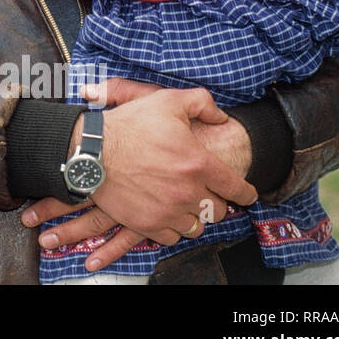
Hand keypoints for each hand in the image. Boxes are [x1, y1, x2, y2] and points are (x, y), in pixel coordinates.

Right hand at [23, 79, 255, 271]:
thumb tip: (222, 117)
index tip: (247, 195)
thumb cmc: (128, 125)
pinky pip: (173, 237)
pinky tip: (167, 215)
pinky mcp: (149, 224)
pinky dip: (173, 228)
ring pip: (197, 226)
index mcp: (198, 163)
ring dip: (195, 216)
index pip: (236, 188)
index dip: (246, 193)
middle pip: (218, 210)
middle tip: (204, 193)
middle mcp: (188, 192)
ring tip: (185, 205)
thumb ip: (202, 104)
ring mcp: (168, 211)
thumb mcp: (167, 101)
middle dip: (214, 201)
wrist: (91, 150)